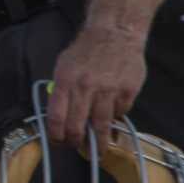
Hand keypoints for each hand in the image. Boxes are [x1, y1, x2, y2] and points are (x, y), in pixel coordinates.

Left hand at [46, 21, 147, 147]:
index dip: (56, 136)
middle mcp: (85, 88)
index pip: (56, 118)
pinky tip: (112, 116)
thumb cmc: (86, 50)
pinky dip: (115, 117)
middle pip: (77, 126)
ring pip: (101, 126)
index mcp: (65, 81)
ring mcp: (109, 91)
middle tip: (76, 147)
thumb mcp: (64, 66)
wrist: (115, 32)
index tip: (57, 142)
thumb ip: (61, 90)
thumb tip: (59, 116)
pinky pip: (120, 113)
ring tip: (98, 150)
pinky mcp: (128, 91)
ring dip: (99, 142)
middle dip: (75, 142)